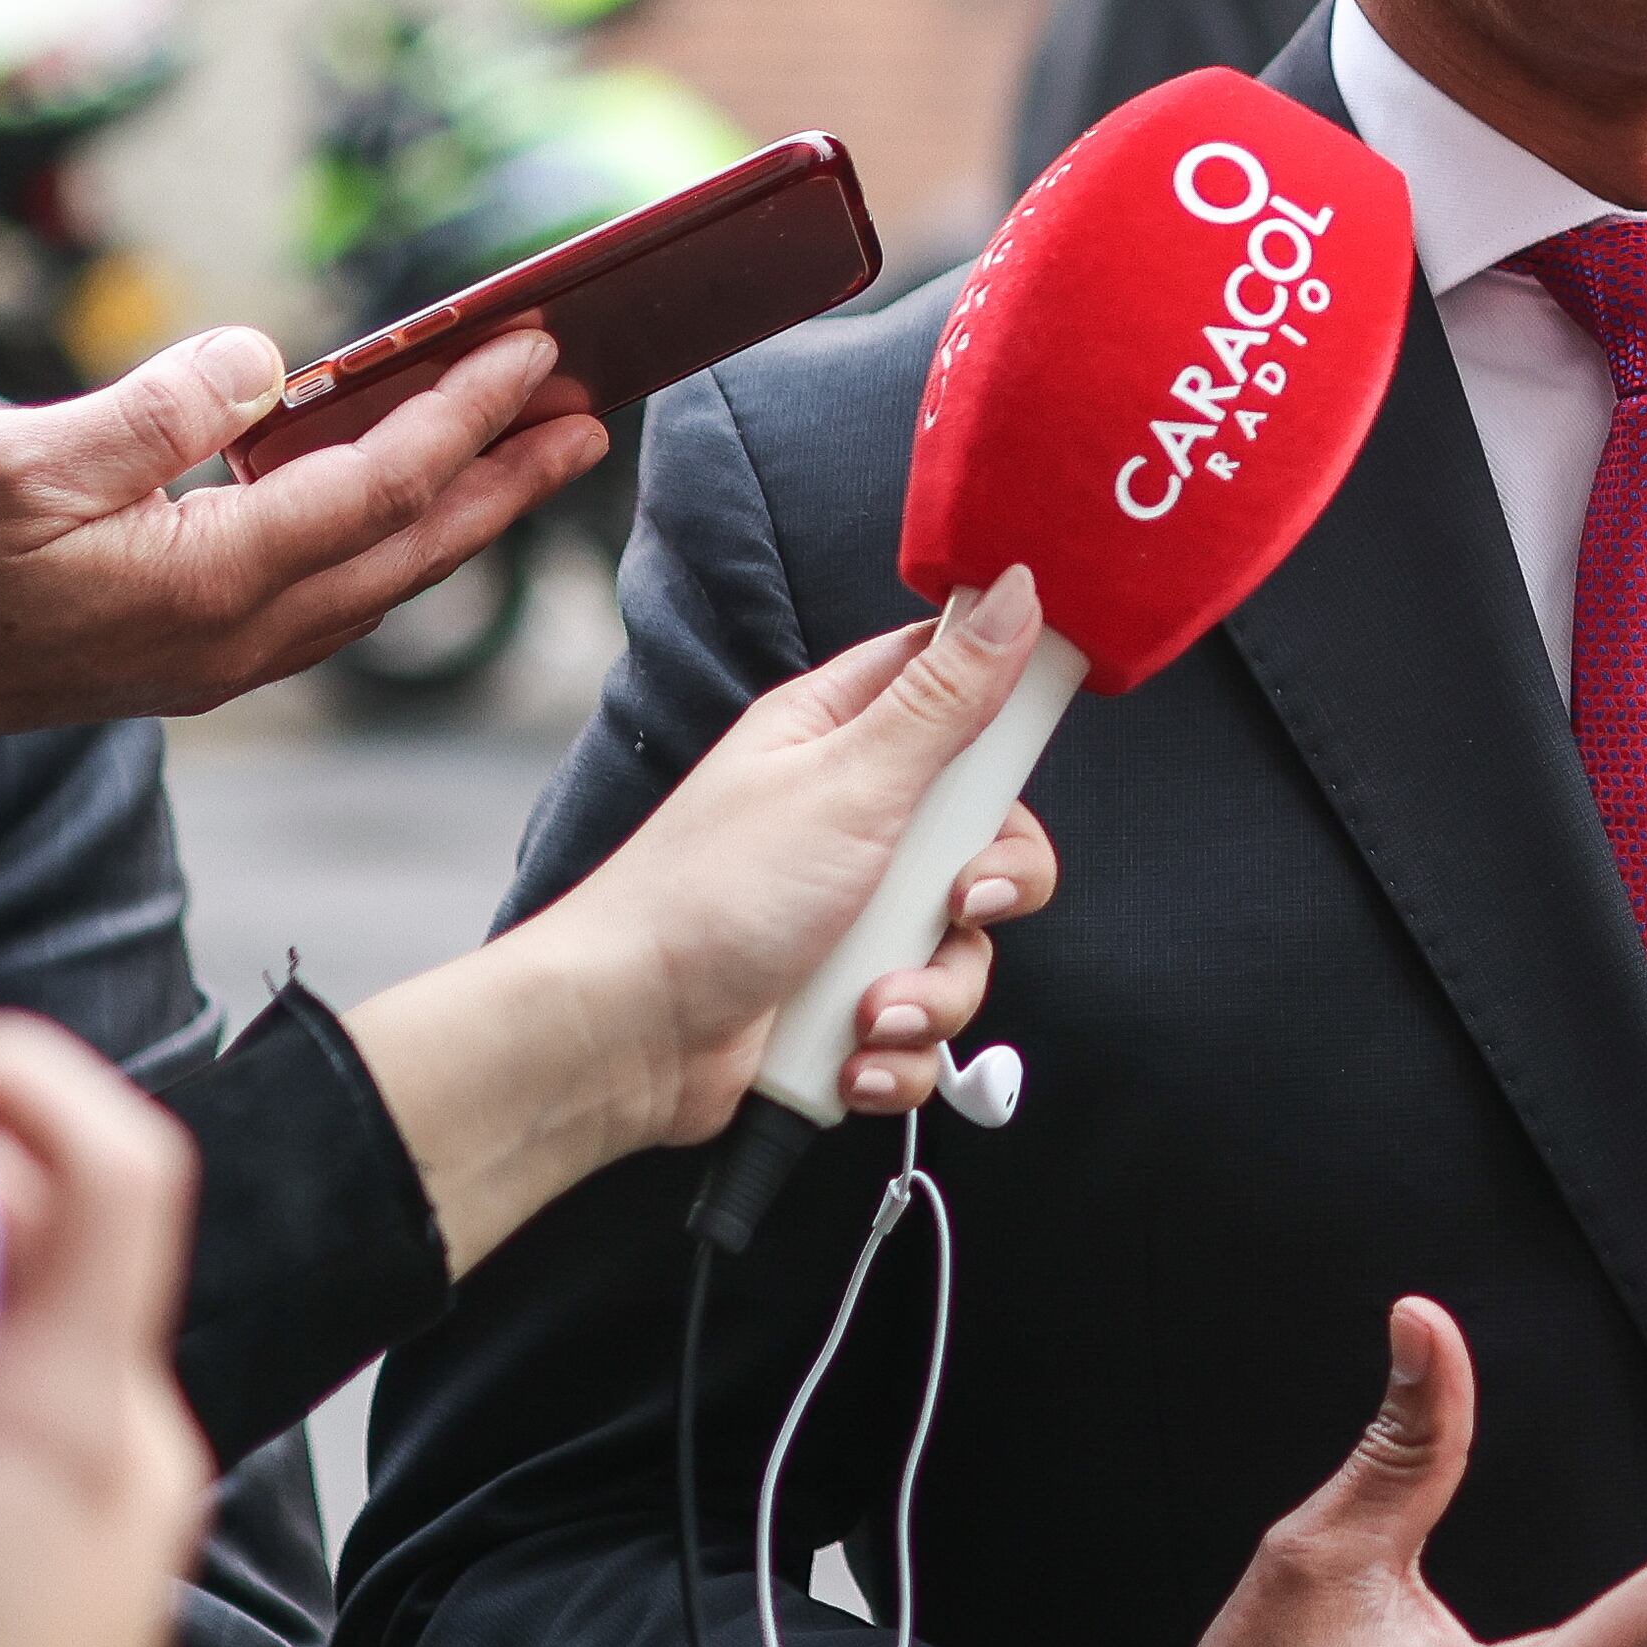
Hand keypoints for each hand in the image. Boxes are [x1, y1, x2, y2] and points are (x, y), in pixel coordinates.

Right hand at [0, 322, 607, 733]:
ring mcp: (212, 661)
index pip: (381, 484)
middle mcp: (231, 638)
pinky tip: (396, 498)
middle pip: (411, 547)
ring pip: (376, 580)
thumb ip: (154, 411)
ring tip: (527, 446)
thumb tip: (267, 362)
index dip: (469, 413)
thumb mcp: (16, 459)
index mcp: (206, 584)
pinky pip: (324, 595)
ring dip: (459, 513)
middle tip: (593, 412)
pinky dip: (385, 539)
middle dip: (508, 479)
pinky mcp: (184, 660)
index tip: (538, 349)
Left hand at [343, 572, 1063, 1269]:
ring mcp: (850, 914)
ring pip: (962, 944)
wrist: (622, 1039)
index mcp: (840, 736)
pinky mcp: (844, 999)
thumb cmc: (708, 894)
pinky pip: (922, 1025)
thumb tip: (1015, 589)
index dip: (1006, 709)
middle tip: (957, 903)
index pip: (953, 684)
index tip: (1023, 750)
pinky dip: (896, 1053)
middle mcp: (852, 819)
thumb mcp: (850, 781)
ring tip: (873, 1010)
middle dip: (988, 890)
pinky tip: (851, 1057)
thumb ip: (946, 697)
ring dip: (934, 993)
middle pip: (986, 833)